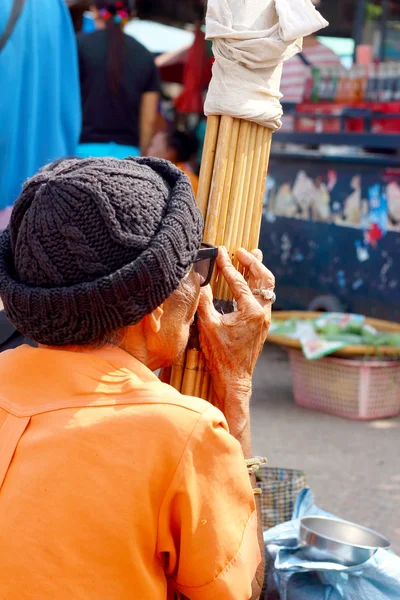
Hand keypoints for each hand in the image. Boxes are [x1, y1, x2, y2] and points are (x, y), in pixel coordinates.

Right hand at [197, 247, 274, 422]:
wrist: (234, 377)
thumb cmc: (220, 354)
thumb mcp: (208, 325)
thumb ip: (205, 301)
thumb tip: (200, 280)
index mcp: (250, 311)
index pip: (238, 281)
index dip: (227, 265)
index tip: (220, 251)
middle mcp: (262, 313)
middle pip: (264, 278)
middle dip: (253, 262)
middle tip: (241, 251)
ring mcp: (265, 318)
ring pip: (268, 287)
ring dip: (259, 271)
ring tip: (253, 255)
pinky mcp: (263, 323)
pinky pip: (264, 297)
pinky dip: (257, 284)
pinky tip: (250, 280)